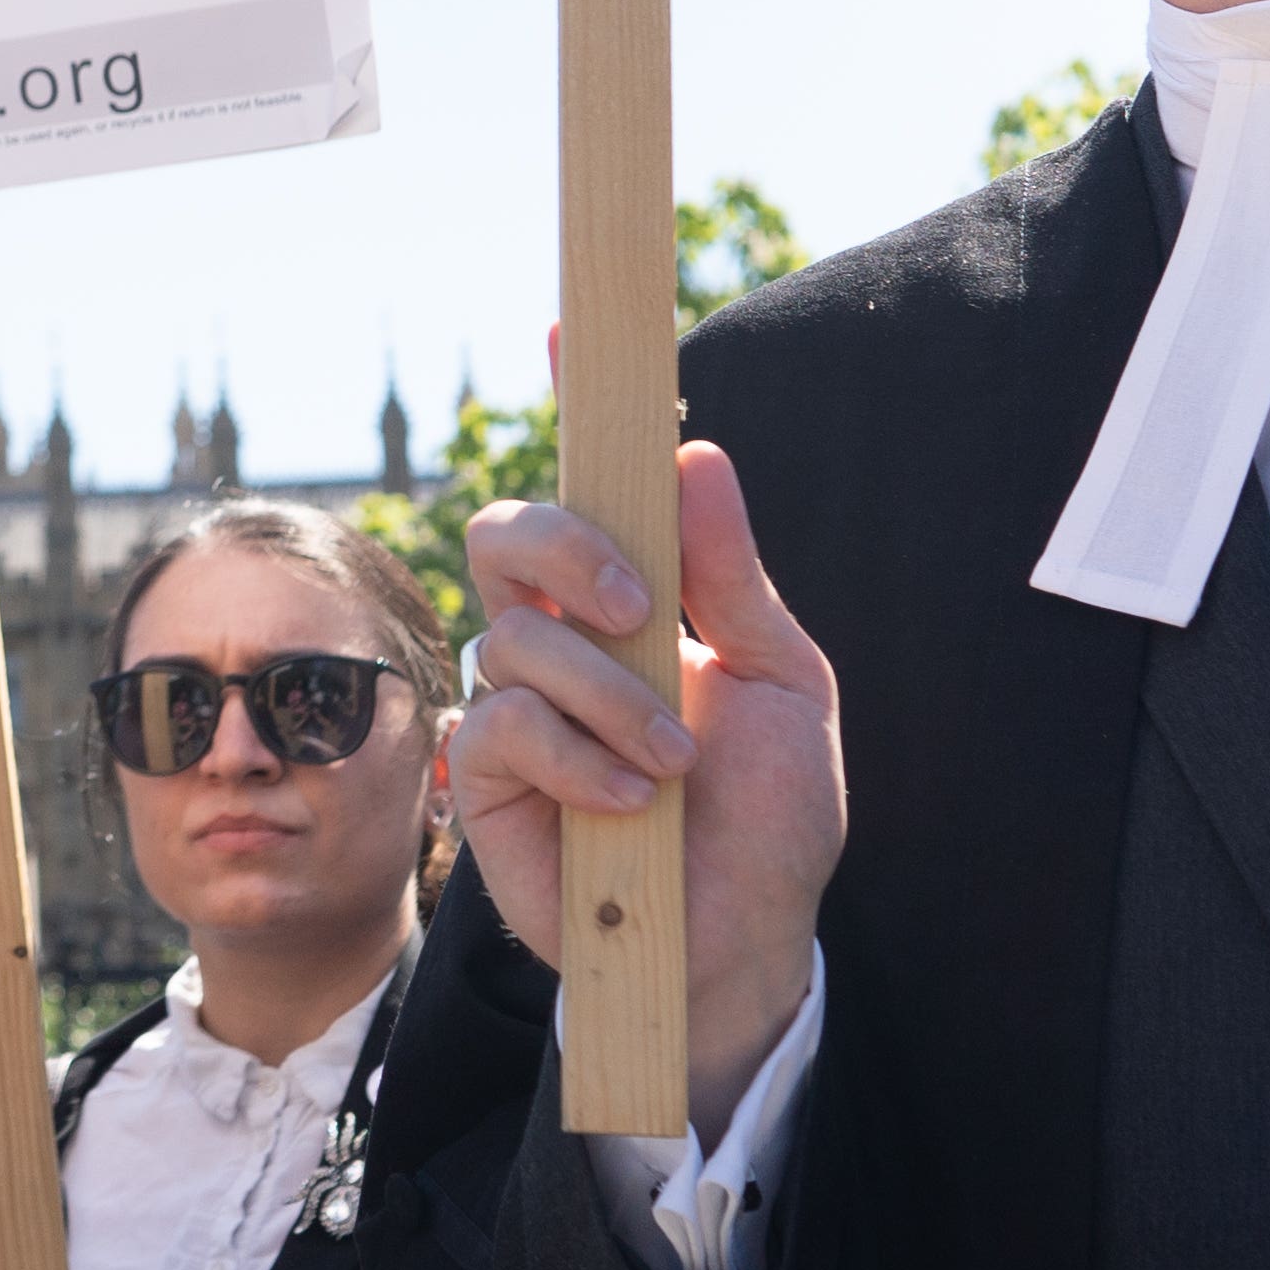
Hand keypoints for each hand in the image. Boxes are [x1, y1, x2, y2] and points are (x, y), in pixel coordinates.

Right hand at [452, 441, 845, 1139]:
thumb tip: (696, 452)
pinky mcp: (488, 778)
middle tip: (641, 607)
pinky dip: (579, 757)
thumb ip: (734, 577)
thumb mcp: (782, 681)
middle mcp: (569, 635)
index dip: (578, 403)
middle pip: (510, 530)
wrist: (743, 938)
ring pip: (517, 636)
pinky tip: (629, 802)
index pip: (597, 485)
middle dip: (568, 548)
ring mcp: (521, 702)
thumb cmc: (769, 814)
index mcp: (641, 597)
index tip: (573, 330)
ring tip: (670, 766)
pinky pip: (506, 724)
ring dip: (610, 698)